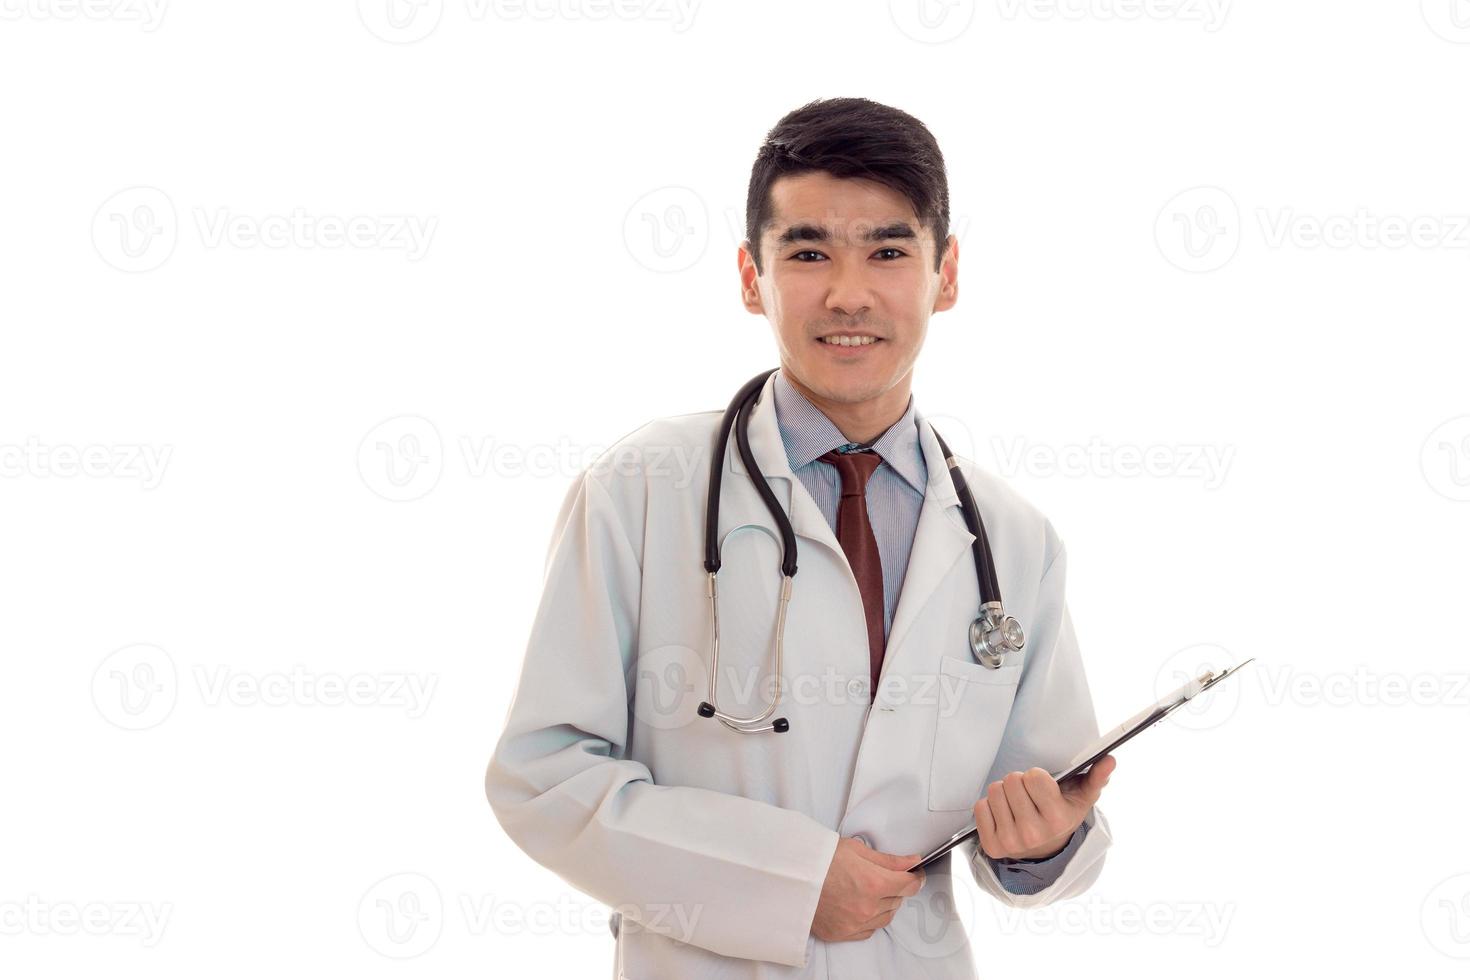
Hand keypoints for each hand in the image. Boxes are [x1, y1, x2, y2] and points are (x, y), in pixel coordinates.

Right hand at [810, 836, 925, 942]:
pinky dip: (870, 920)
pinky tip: (861, 906)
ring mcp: (855, 923)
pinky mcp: (842, 933)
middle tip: (885, 877)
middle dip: (896, 888)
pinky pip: (868, 931)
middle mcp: (867, 908)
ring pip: (885, 918)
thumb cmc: (820, 859)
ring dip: (885, 905)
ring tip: (872, 891)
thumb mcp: (857, 850)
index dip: (915, 877)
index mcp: (874, 884)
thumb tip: (912, 862)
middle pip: (897, 901)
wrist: (792, 876)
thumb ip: (889, 860)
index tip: (915, 874)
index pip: (909, 885)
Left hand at [973, 755, 1115, 860]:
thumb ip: (1097, 776)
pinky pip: (980, 807)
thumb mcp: (1082, 798)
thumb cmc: (1062, 815)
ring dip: (1004, 793)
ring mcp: (1011, 842)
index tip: (1042, 787)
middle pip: (1010, 781)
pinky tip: (1005, 815)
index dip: (1036, 777)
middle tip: (1029, 796)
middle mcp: (1034, 833)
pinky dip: (990, 807)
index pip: (1033, 777)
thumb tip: (1109, 759)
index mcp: (1057, 819)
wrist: (1047, 850)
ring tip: (1017, 804)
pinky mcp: (992, 846)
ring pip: (994, 791)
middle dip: (1019, 783)